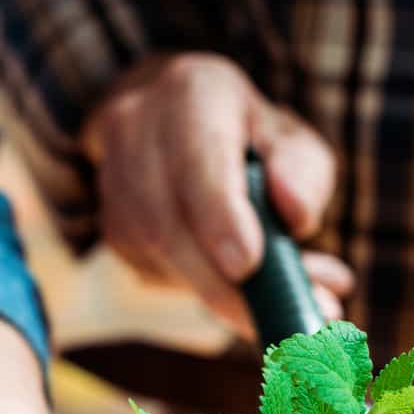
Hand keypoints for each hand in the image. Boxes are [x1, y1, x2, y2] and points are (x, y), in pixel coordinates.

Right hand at [81, 51, 352, 336]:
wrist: (171, 123)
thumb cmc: (246, 136)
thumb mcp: (289, 138)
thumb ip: (303, 173)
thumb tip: (298, 217)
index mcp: (191, 91)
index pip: (197, 157)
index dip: (218, 215)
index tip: (248, 265)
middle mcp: (136, 128)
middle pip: (167, 221)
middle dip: (222, 284)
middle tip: (279, 323)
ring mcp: (112, 181)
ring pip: (156, 255)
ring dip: (217, 292)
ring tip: (271, 307)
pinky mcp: (110, 228)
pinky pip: (154, 273)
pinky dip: (199, 288)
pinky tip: (229, 277)